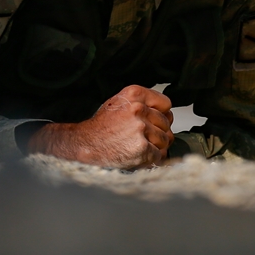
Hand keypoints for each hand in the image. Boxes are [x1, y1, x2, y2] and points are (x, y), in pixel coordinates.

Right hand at [27, 85, 174, 168]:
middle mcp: (138, 109)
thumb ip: (142, 104)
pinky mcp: (142, 148)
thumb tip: (168, 115)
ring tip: (139, 147)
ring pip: (165, 139)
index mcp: (134, 94)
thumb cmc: (101, 127)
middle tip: (143, 137)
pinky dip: (152, 159)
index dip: (162, 114)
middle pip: (166, 123)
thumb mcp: (119, 103)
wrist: (85, 145)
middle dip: (159, 132)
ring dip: (157, 147)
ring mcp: (141, 129)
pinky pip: (159, 155)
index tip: (154, 121)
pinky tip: (139, 157)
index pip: (165, 103)